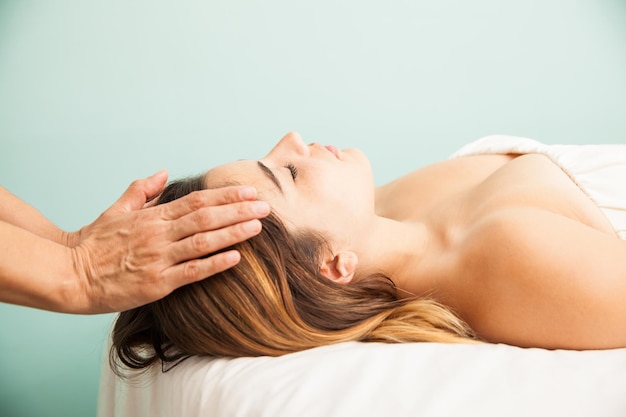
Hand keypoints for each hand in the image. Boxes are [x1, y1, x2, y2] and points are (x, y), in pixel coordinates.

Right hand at [69, 170, 269, 313]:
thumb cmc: (94, 243)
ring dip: (233, 232)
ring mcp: (158, 259)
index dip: (226, 195)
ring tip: (258, 226)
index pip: (197, 200)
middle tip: (265, 205)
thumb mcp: (117, 210)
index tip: (249, 191)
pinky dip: (215, 264)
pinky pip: (191, 272)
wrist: (70, 274)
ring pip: (203, 241)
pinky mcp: (156, 284)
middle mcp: (159, 234)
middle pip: (206, 217)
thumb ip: (142, 190)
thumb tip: (164, 173)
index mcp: (152, 216)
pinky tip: (236, 257)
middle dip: (238, 210)